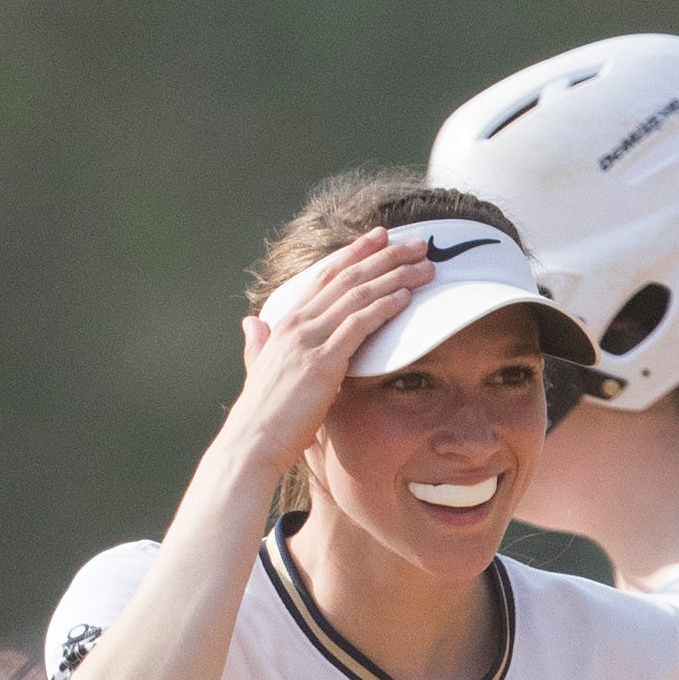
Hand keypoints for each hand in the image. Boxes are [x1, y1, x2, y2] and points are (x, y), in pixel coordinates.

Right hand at [224, 229, 431, 482]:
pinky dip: (384, 307)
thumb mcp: (258, 369)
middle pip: (348, 276)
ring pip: (359, 294)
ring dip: (396, 276)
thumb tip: (252, 323)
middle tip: (418, 244)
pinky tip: (406, 297)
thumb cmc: (261, 415)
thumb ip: (259, 343)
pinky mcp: (324, 363)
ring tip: (426, 266)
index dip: (355, 253)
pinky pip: (359, 325)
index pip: (325, 276)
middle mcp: (298, 324)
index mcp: (286, 323)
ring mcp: (310, 341)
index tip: (380, 238)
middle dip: (386, 256)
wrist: (252, 442)